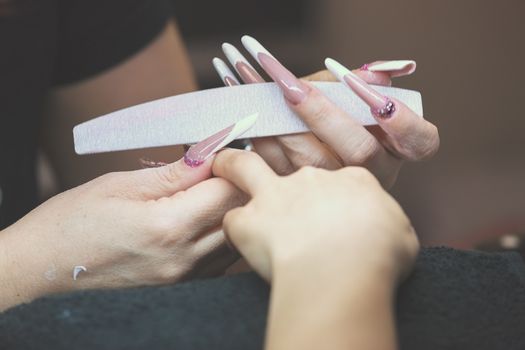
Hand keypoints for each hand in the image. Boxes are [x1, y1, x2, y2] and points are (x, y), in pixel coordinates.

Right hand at [0, 156, 244, 309]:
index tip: (221, 154)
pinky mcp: (180, 285)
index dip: (230, 167)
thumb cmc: (72, 222)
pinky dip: (220, 234)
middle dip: (236, 186)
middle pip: (237, 215)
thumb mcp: (121, 184)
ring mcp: (183, 276)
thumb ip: (174, 173)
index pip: (226, 191)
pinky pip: (219, 258)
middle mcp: (182, 257)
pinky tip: (202, 219)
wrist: (43, 265)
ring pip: (233, 238)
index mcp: (167, 227)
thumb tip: (208, 155)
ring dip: (230, 210)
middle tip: (219, 168)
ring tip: (209, 191)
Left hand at [213, 149, 418, 285]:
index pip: (341, 160)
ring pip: (245, 165)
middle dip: (281, 138)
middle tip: (265, 131)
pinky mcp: (251, 220)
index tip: (331, 168)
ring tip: (221, 161)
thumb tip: (379, 227)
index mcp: (354, 178)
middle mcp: (313, 178)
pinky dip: (231, 225)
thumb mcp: (401, 234)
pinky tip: (233, 232)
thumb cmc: (379, 256)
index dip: (334, 161)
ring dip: (231, 161)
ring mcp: (278, 194)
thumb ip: (385, 220)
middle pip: (293, 152)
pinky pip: (233, 217)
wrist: (343, 270)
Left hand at [215, 37, 438, 187]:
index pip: (420, 141)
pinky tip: (241, 104)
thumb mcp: (346, 101)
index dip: (406, 123)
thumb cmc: (328, 120)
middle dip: (324, 114)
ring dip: (279, 120)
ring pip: (311, 161)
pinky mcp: (296, 197)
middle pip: (359, 150)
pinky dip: (256, 133)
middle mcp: (369, 175)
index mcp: (393, 150)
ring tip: (252, 84)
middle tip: (290, 85)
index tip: (380, 101)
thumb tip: (372, 73)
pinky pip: (275, 165)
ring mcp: (333, 190)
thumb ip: (353, 86)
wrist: (293, 158)